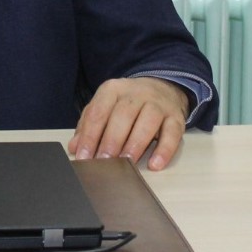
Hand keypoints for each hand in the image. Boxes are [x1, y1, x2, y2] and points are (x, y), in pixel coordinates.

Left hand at [67, 77, 189, 170]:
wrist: (162, 87)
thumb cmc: (127, 103)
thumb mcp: (105, 107)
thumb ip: (88, 125)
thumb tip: (74, 147)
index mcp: (112, 89)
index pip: (98, 112)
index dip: (90, 135)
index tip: (84, 156)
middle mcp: (135, 93)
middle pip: (122, 116)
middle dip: (111, 141)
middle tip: (104, 162)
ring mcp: (158, 104)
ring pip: (147, 123)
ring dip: (135, 144)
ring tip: (126, 163)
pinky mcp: (176, 117)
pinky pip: (172, 133)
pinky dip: (164, 150)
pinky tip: (155, 164)